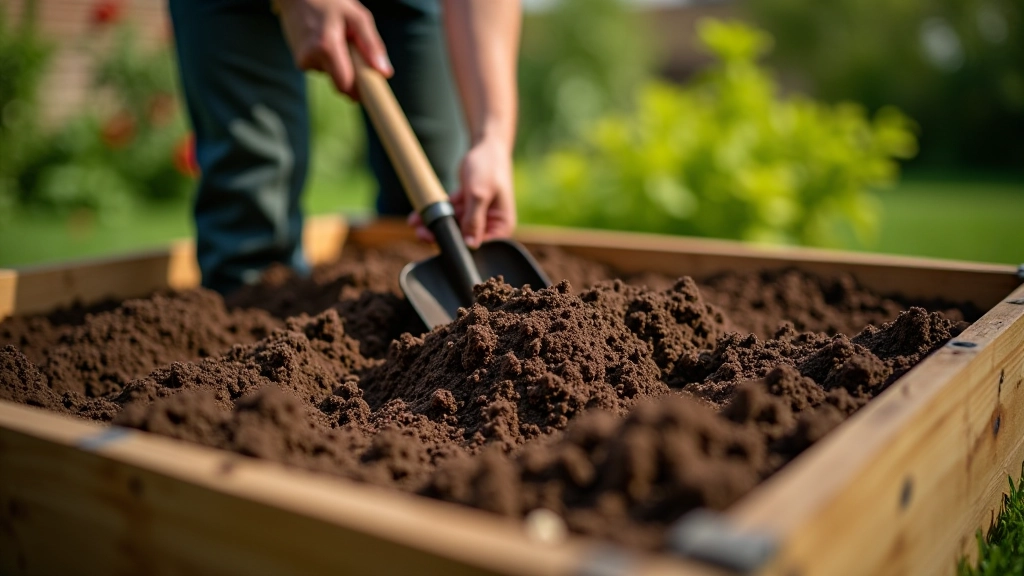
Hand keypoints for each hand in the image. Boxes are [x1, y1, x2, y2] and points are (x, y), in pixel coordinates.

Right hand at [274, 0, 392, 97]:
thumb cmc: (331, 2)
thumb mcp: (357, 17)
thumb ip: (372, 45)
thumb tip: (385, 73)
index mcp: (326, 47)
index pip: (345, 85)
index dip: (359, 91)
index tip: (370, 91)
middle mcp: (311, 58)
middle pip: (340, 85)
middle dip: (353, 77)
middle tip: (356, 54)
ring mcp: (303, 62)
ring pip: (332, 76)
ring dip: (341, 64)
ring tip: (338, 40)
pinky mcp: (300, 62)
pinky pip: (323, 69)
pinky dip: (330, 60)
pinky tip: (327, 42)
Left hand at [409, 137, 515, 247]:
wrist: (486, 146)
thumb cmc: (489, 167)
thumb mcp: (480, 194)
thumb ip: (474, 220)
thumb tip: (470, 245)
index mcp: (502, 226)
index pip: (482, 246)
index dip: (462, 247)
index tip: (442, 243)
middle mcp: (490, 224)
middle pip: (465, 238)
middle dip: (444, 236)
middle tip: (423, 235)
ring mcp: (477, 215)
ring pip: (454, 226)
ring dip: (436, 225)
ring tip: (417, 224)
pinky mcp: (467, 206)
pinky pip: (449, 213)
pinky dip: (436, 212)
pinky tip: (418, 216)